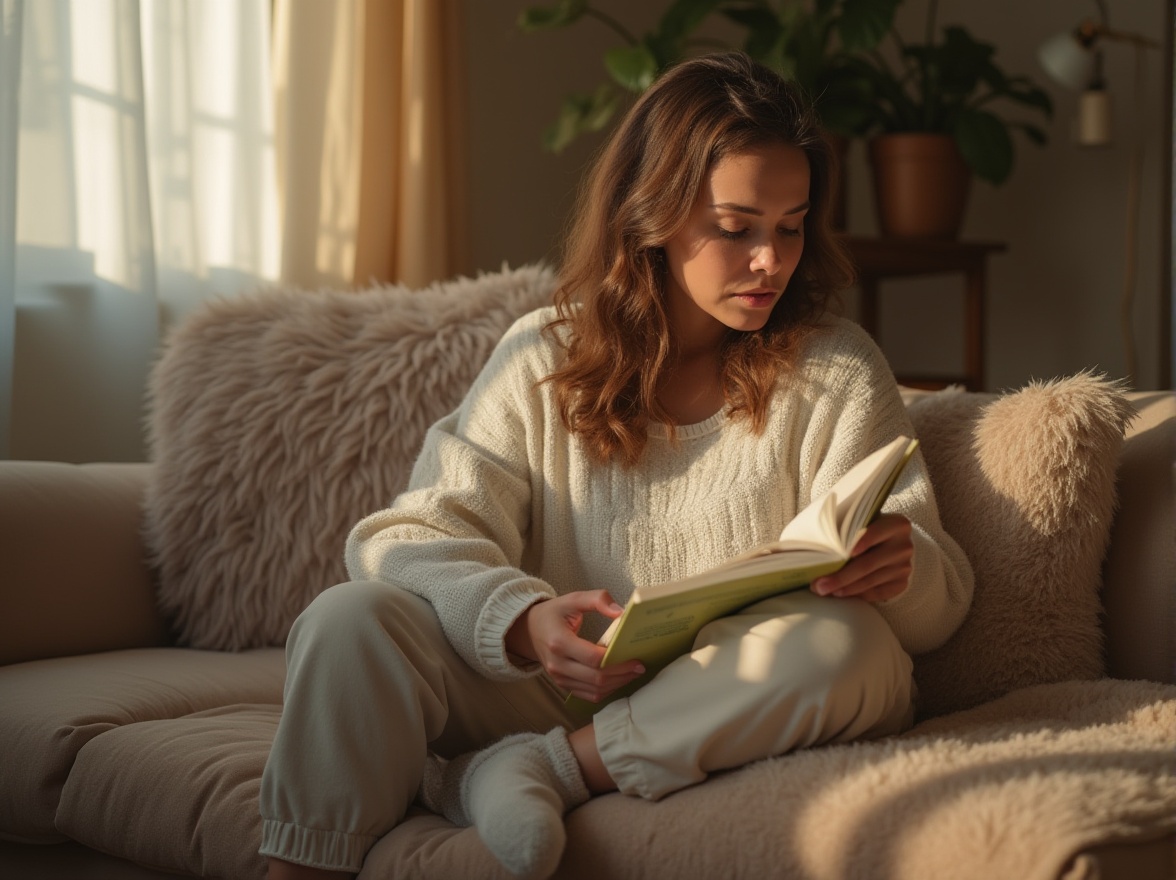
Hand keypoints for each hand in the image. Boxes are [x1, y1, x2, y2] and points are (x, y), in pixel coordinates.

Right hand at [505, 591, 645, 703]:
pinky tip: (617, 680)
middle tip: (639, 667)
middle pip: (596, 678)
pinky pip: (588, 695)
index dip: (617, 661)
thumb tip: (621, 613)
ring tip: (632, 673)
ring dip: (616, 684)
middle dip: (622, 675)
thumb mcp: (573, 599)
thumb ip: (598, 600)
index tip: (635, 658)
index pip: (593, 658)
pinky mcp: (563, 684)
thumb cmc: (553, 614)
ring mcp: (559, 677)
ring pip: (594, 690)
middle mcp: (557, 664)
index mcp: (559, 642)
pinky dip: (606, 690)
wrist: (529, 630)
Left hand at [810, 513, 912, 602]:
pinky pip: (877, 593)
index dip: (861, 541)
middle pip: (869, 563)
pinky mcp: (901, 583)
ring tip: (825, 591)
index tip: (844, 553)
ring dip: (845, 588)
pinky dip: (857, 594)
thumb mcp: (862, 521)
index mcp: (896, 524)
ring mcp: (904, 566)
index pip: (877, 532)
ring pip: (870, 580)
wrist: (892, 544)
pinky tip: (841, 594)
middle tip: (819, 585)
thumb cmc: (866, 529)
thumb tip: (809, 538)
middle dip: (841, 576)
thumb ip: (845, 525)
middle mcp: (903, 545)